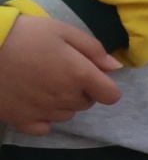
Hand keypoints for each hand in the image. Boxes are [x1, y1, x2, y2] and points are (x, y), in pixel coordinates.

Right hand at [0, 9, 120, 134]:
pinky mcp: (21, 120)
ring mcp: (43, 112)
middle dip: (80, 90)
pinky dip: (42, 119)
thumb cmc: (25, 34)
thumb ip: (93, 49)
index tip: (89, 74)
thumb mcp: (63, 31)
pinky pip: (43, 128)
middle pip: (86, 103)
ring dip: (61, 103)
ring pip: (66, 115)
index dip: (103, 85)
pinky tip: (32, 103)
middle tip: (58, 72)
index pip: (111, 95)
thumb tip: (114, 68)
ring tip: (41, 83)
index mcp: (80, 76)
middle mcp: (65, 99)